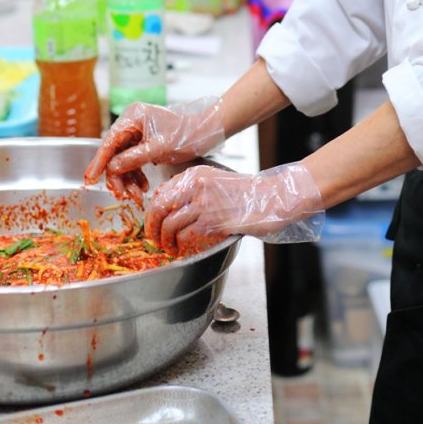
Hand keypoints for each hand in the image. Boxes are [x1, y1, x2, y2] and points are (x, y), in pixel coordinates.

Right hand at [84, 98, 223, 205]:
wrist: (206, 133)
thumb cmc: (186, 135)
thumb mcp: (159, 148)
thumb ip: (134, 158)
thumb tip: (111, 168)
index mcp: (133, 117)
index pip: (109, 141)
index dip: (98, 162)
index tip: (89, 179)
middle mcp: (132, 122)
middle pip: (114, 153)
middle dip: (118, 176)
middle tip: (124, 195)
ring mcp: (137, 133)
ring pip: (123, 161)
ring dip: (128, 180)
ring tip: (137, 196)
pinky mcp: (144, 143)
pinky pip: (133, 162)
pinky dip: (136, 176)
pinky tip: (143, 187)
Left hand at [144, 161, 324, 254]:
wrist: (270, 198)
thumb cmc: (246, 193)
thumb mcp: (215, 182)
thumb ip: (193, 191)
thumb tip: (169, 209)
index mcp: (195, 174)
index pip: (161, 192)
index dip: (153, 212)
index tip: (154, 223)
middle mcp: (196, 185)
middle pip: (159, 208)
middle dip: (152, 227)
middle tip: (154, 239)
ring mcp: (204, 203)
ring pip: (169, 224)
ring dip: (166, 241)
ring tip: (170, 248)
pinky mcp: (212, 220)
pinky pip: (185, 235)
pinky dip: (181, 245)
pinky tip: (184, 249)